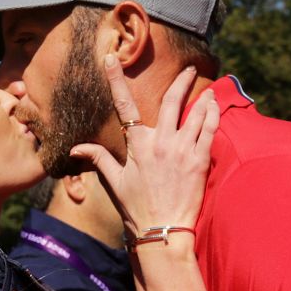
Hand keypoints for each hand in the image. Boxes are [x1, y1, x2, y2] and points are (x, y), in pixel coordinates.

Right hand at [70, 55, 218, 236]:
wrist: (162, 230)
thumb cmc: (137, 208)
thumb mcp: (114, 182)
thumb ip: (99, 159)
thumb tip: (75, 149)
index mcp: (138, 145)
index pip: (124, 106)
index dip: (116, 80)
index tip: (111, 59)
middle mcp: (160, 143)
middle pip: (171, 101)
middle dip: (180, 80)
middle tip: (188, 68)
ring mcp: (182, 150)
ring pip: (195, 113)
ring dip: (202, 97)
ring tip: (209, 90)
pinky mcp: (200, 160)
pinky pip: (210, 129)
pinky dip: (213, 114)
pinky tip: (215, 106)